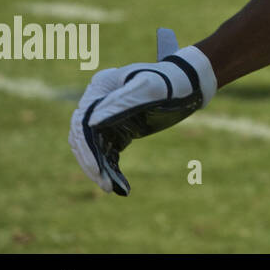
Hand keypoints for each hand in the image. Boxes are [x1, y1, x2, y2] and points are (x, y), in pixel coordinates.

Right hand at [68, 29, 216, 196]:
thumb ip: (121, 103)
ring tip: (112, 188)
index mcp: (100, 88)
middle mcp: (97, 102)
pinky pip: (107, 151)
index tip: (98, 170)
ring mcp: (106, 117)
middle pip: (84, 138)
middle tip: (106, 185)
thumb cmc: (169, 80)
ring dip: (100, 168)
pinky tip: (120, 184)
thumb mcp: (148, 88)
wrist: (187, 83)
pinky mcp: (117, 129)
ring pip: (94, 147)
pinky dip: (111, 167)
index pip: (82, 123)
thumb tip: (91, 123)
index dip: (87, 148)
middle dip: (92, 162)